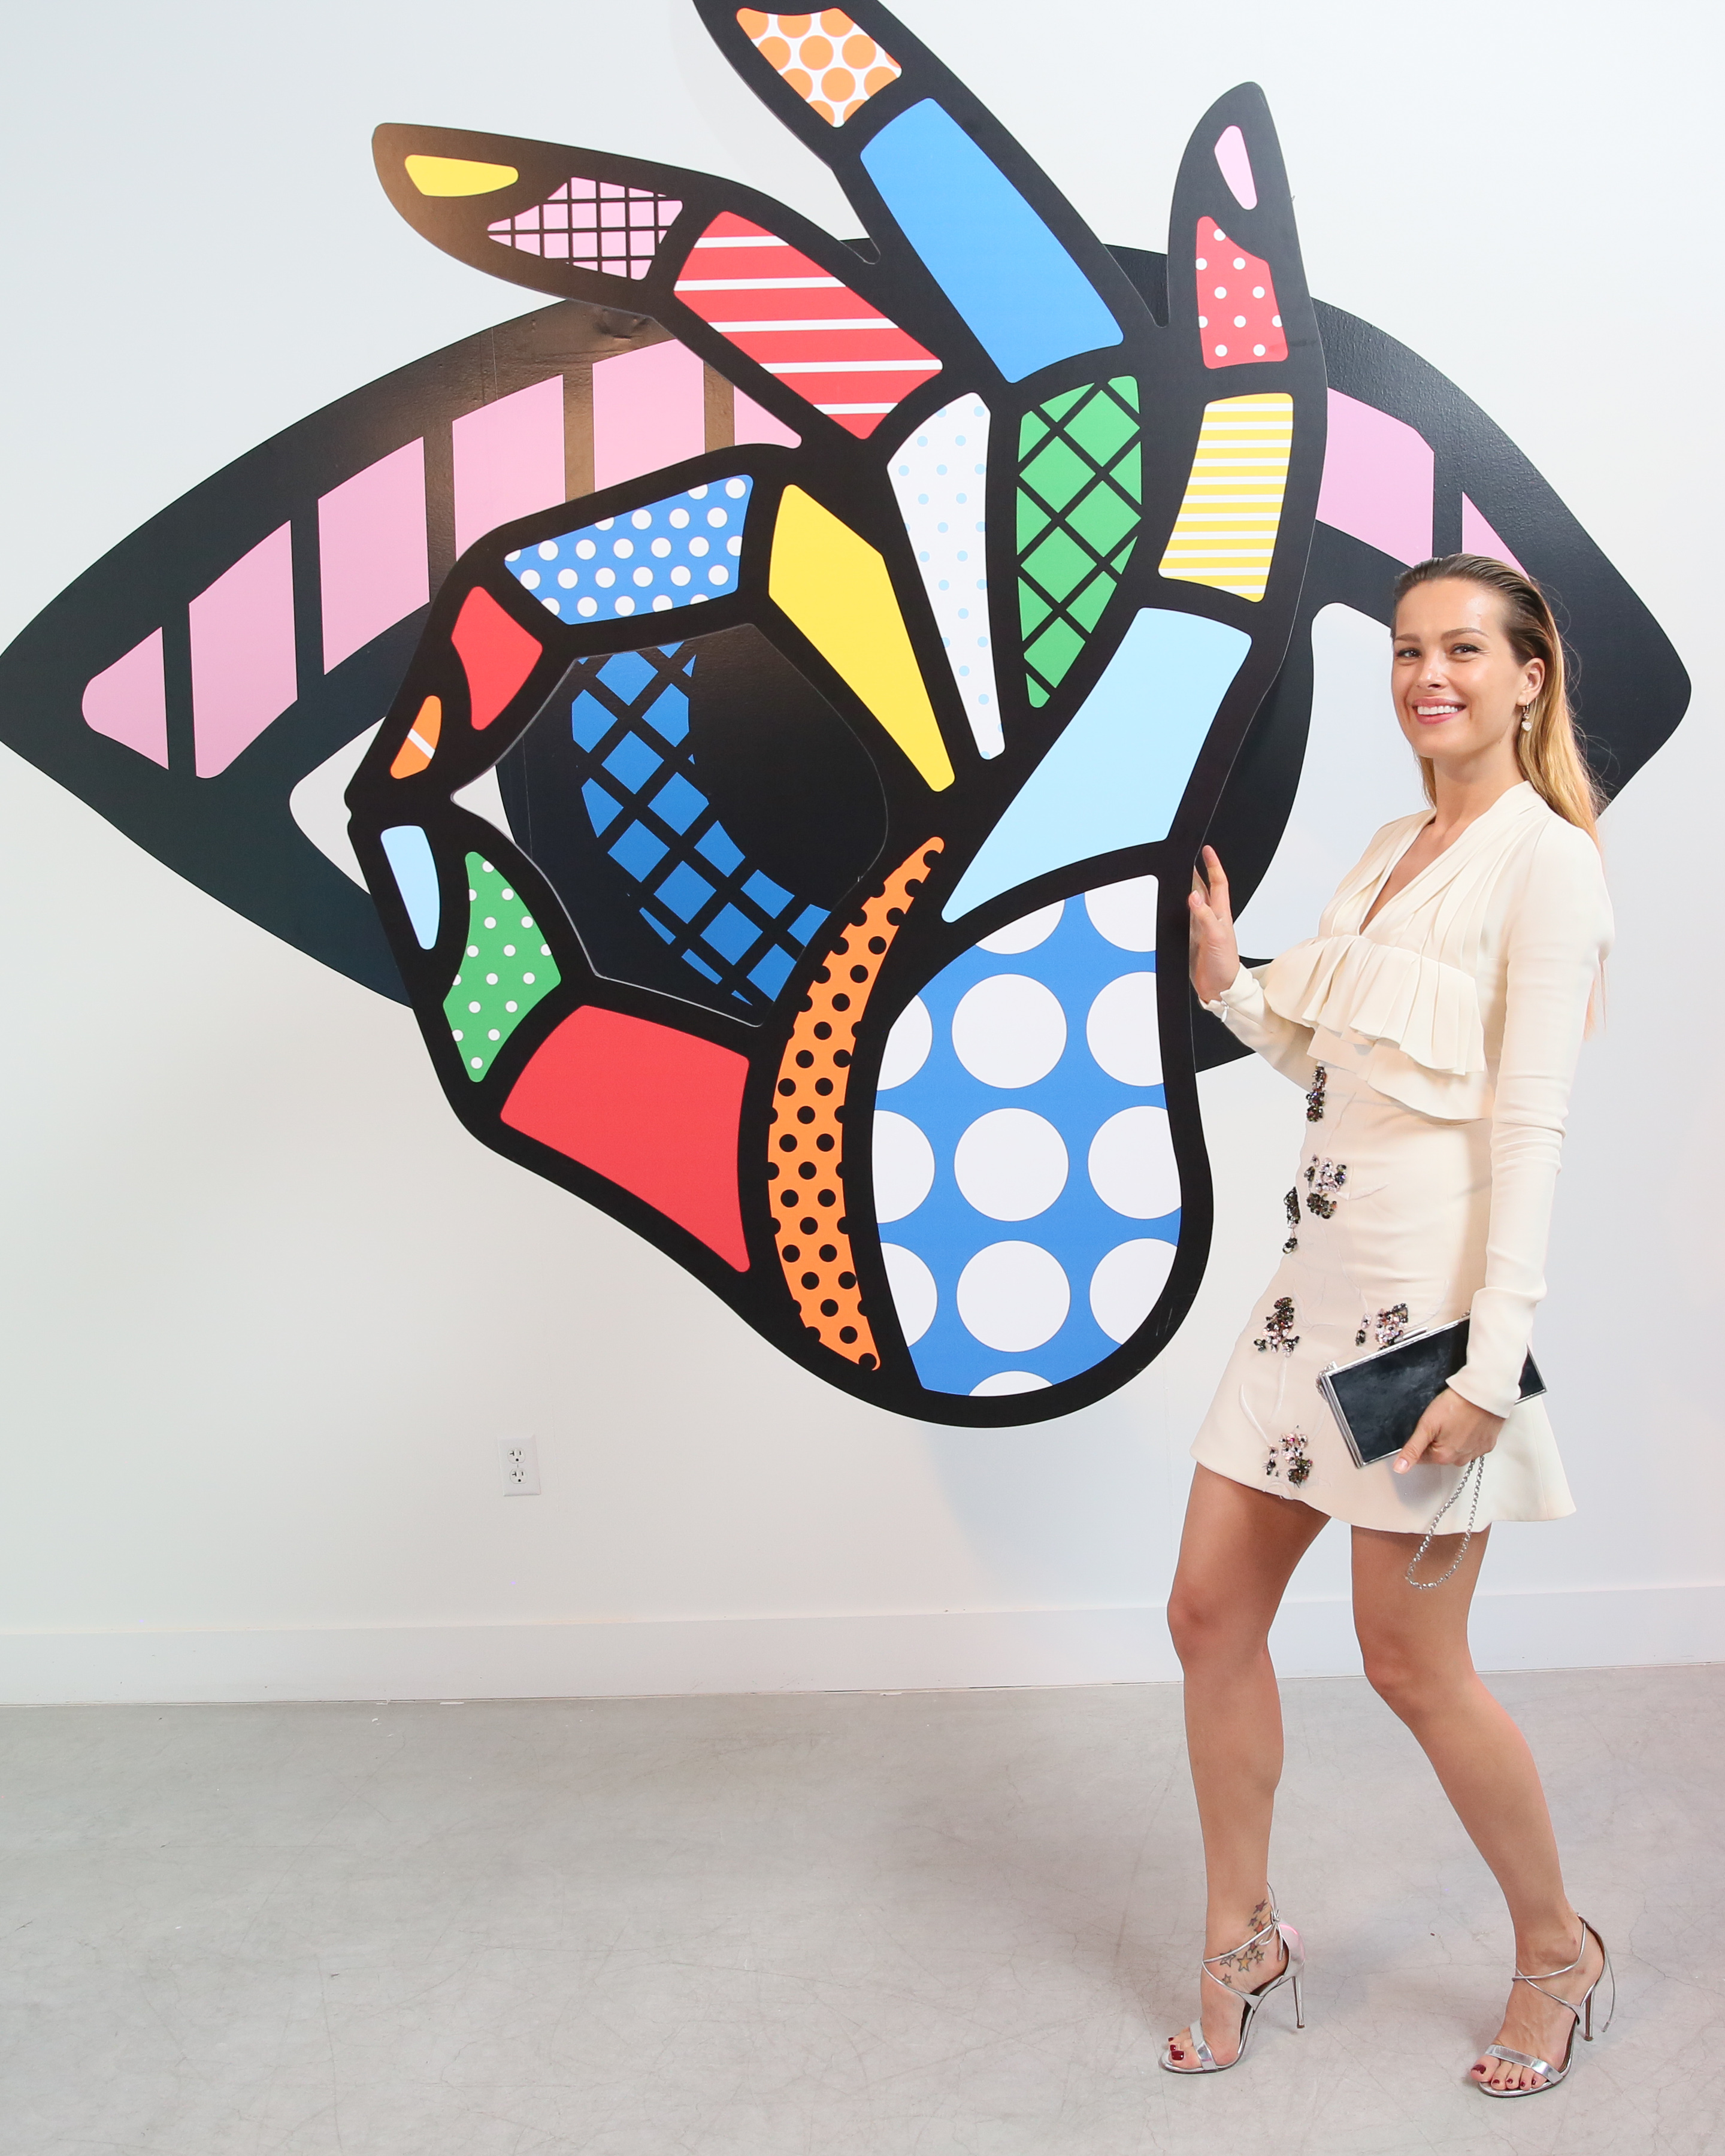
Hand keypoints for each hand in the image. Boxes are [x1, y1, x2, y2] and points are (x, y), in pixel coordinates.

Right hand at [1188, 845, 1240, 1005]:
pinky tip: (1171, 904)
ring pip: (1192, 901)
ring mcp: (1200, 928)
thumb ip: (1204, 916)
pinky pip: (1183, 918)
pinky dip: (1177, 908)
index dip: (1213, 866)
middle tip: (1188, 856)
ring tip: (1179, 873)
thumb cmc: (1225, 964)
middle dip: (1197, 872)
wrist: (1220, 988)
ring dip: (1186, 887)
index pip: (1218, 883)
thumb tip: (1194, 896)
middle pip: (1204, 888)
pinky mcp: (1190, 938)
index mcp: (1221, 914)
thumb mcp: (1216, 937)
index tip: (1207, 851)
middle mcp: (1211, 918)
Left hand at [1394, 1385, 1503, 1472]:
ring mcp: (1476, 1452)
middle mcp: (1460, 1459)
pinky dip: (1468, 1436)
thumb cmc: (1455, 1406)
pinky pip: (1472, 1445)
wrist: (1483, 1395)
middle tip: (1441, 1421)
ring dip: (1453, 1438)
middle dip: (1437, 1439)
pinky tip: (1467, 1423)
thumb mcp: (1426, 1425)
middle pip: (1440, 1453)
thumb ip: (1412, 1448)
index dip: (1421, 1440)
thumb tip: (1400, 1468)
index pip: (1422, 1456)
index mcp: (1443, 1457)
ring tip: (1455, 1420)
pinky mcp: (1487, 1444)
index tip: (1427, 1427)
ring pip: (1456, 1449)